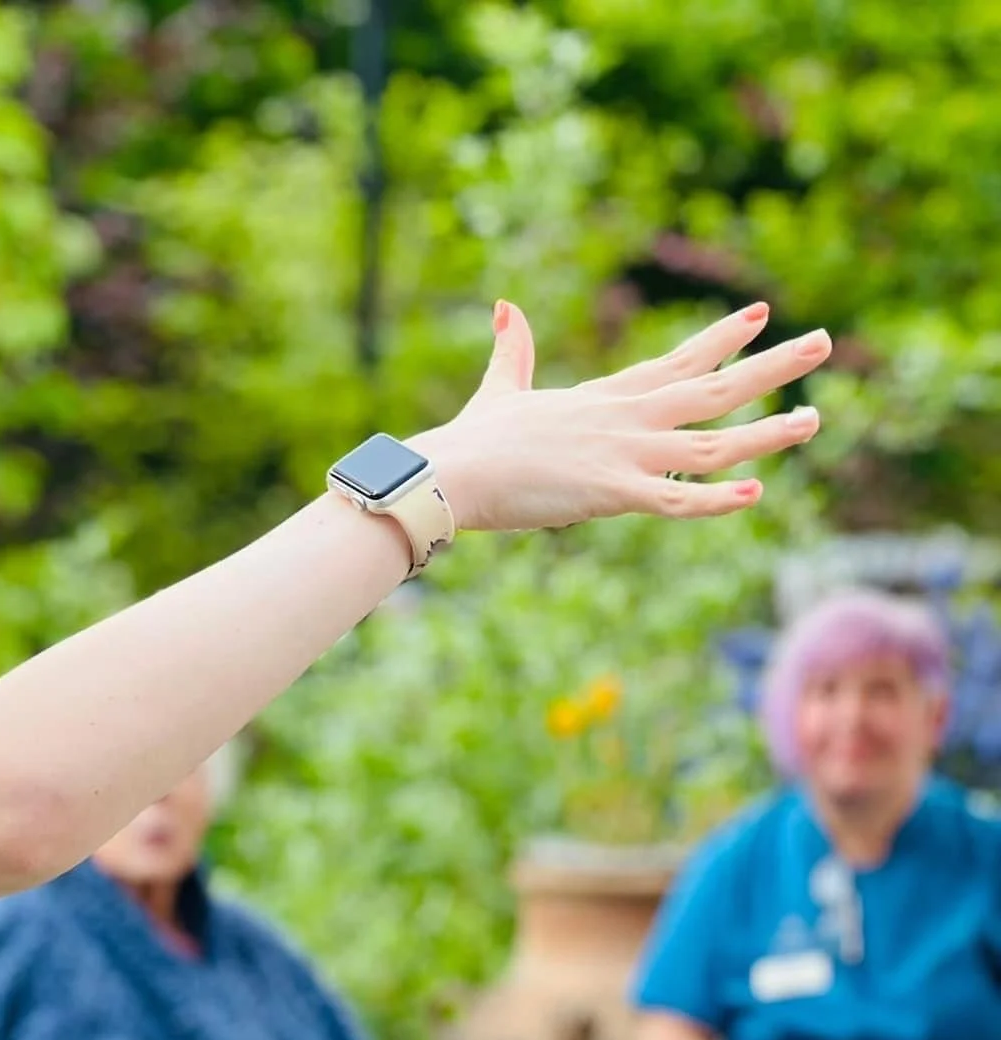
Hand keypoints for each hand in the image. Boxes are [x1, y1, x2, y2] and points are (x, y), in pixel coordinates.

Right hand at [410, 301, 829, 533]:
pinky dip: (715, 500)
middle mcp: (625, 420)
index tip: (760, 315)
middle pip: (713, 388)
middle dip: (771, 366)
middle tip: (822, 342)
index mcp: (604, 399)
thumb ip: (513, 351)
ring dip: (766, 434)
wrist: (450, 473)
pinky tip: (754, 494)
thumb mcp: (501, 390)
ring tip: (814, 419)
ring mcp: (622, 455)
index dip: (721, 339)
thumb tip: (506, 306)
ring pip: (712, 444)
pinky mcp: (610, 494)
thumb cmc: (472, 440)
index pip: (676, 363)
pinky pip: (674, 501)